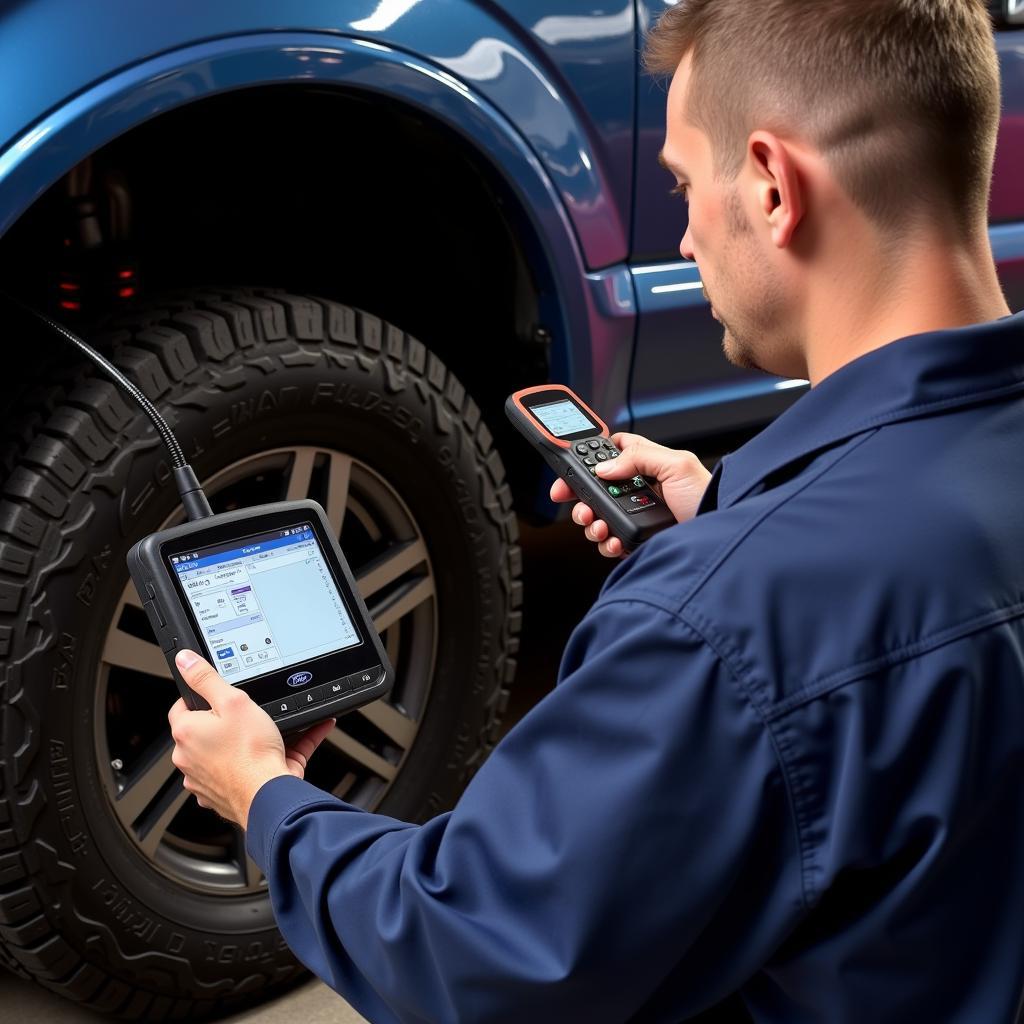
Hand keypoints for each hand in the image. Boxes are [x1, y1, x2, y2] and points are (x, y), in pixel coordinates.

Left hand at [168, 650, 336, 829]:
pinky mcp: (231, 793)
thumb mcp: (233, 701)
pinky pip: (254, 767)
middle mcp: (191, 759)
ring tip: (278, 727)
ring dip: (252, 739)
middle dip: (229, 720)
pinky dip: (274, 753)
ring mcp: (209, 779)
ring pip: (231, 751)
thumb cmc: (249, 753)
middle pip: (207, 730)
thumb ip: (207, 679)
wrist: (268, 795)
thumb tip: (185, 661)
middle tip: (252, 711)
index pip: (183, 707)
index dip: (202, 696)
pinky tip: (305, 735)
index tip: (219, 693)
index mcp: (186, 734)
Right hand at [550, 432, 712, 557]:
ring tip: (596, 525)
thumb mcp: (677, 465)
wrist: (718, 537)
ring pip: (597, 516)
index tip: (571, 468)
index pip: (610, 454)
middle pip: (595, 488)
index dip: (588, 459)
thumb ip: (640, 456)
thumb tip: (606, 467)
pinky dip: (605, 543)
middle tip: (576, 502)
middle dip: (580, 495)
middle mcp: (639, 490)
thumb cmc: (708, 497)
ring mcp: (636, 516)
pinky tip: (613, 541)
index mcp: (647, 466)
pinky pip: (609, 542)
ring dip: (589, 521)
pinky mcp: (636, 540)